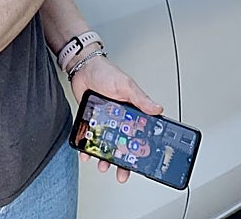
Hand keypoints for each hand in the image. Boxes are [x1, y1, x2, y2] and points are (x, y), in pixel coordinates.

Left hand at [70, 54, 161, 183]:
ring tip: (102, 165)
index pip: (138, 134)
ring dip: (104, 157)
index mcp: (131, 112)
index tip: (141, 161)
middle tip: (121, 173)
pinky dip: (87, 148)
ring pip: (106, 145)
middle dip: (122, 161)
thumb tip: (157, 109)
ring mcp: (104, 122)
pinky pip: (90, 139)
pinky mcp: (91, 122)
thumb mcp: (126, 85)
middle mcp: (118, 119)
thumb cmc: (106, 72)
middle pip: (122, 145)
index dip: (140, 149)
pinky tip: (86, 154)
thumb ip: (141, 99)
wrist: (83, 67)